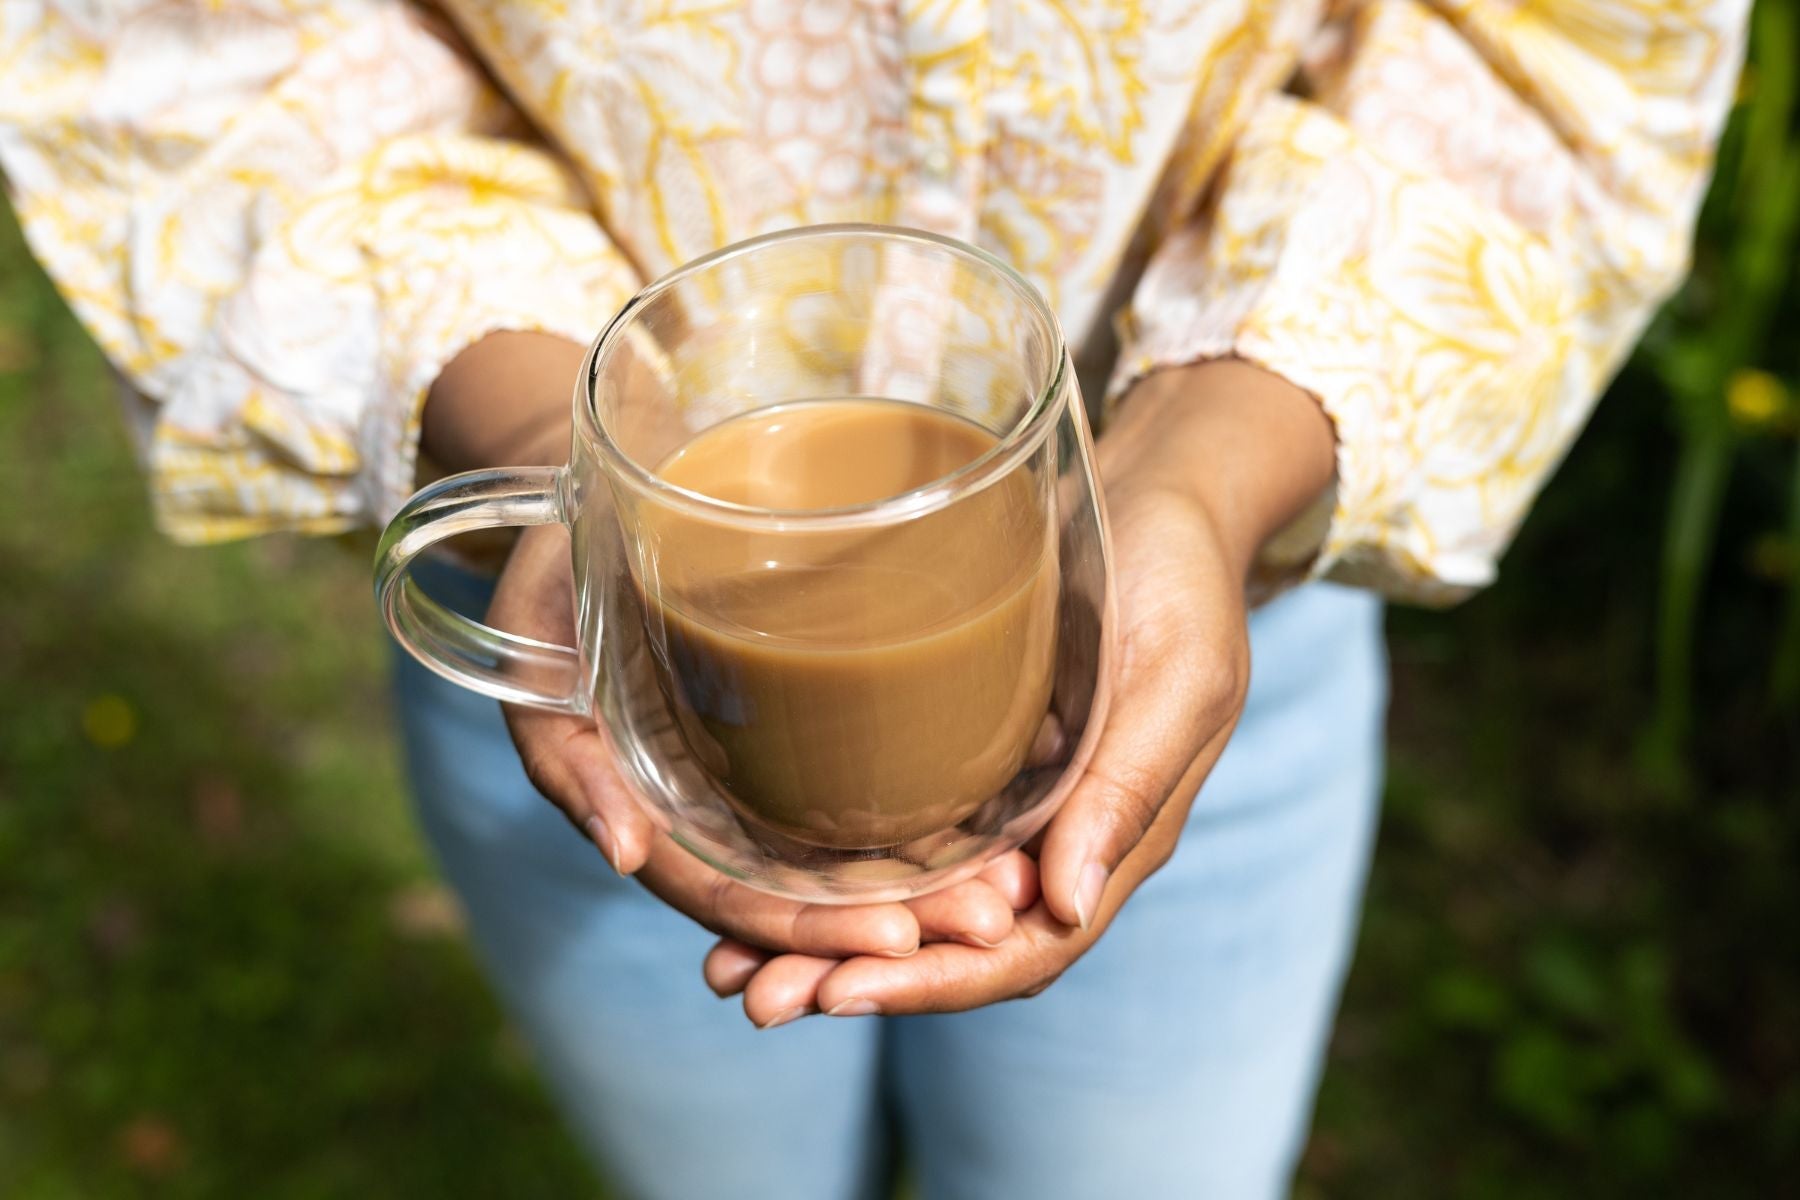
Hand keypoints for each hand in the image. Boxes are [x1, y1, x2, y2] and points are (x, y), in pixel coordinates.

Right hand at [423, 333, 1028, 976]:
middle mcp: (715, 812)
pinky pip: (862, 786)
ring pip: (846, 855)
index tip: (898, 942)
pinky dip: (926, 816)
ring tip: (1015, 886)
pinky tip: (998, 819)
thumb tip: (622, 854)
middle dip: (899, 920)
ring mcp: (758, 774)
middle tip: (994, 919)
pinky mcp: (798, 724)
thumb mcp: (533, 646)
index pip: (737, 900)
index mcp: (652, 816)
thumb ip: (567, 753)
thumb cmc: (555, 573)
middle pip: (809, 892)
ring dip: (929, 881)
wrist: (596, 502)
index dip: (810, 930)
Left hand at [710, 359, 1337, 1022]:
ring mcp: (1000, 805)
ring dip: (823, 942)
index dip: (933, 981)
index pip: (1023, 950)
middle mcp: (1048, 841)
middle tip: (752, 996)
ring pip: (908, 902)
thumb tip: (1065, 906)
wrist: (1157, 500)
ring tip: (724, 966)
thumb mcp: (1177, 679)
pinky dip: (828, 870)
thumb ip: (1129, 789)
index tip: (841, 992)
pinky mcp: (961, 758)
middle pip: (948, 945)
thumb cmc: (1181, 581)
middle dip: (853, 978)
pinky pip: (891, 832)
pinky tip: (750, 878)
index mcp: (1110, 841)